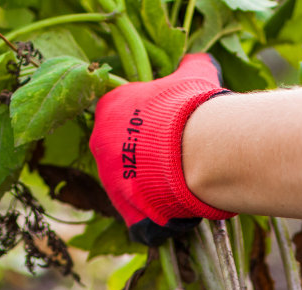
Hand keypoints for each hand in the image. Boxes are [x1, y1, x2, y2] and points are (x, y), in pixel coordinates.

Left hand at [91, 54, 234, 245]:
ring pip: (131, 186)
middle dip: (145, 157)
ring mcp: (111, 181)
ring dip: (152, 186)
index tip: (165, 128)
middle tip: (174, 156)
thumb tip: (199, 61)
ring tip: (182, 181)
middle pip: (120, 153)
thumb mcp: (193, 75)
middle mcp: (100, 145)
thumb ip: (189, 66)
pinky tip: (179, 207)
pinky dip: (158, 216)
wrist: (201, 150)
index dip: (144, 124)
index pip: (117, 115)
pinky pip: (141, 217)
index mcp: (108, 109)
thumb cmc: (191, 108)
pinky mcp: (126, 212)